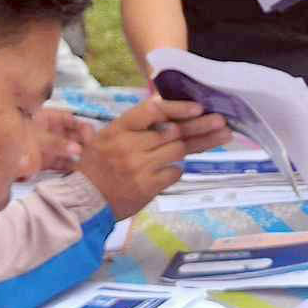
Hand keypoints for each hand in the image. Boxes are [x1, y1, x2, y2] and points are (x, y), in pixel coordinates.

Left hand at [24, 108, 90, 178]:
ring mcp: (45, 147)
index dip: (80, 124)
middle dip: (81, 140)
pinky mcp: (43, 162)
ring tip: (88, 160)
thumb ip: (58, 143)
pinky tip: (77, 168)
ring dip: (76, 154)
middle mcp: (46, 131)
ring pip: (66, 148)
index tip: (90, 134)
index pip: (68, 118)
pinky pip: (59, 162)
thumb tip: (77, 149)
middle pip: (69, 134)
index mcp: (44, 118)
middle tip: (92, 148)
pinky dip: (68, 165)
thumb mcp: (37, 138)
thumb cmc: (13, 140)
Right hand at [76, 96, 229, 218]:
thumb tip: (165, 108)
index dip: (178, 108)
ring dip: (191, 147)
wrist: (85, 199)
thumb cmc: (98, 165)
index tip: (198, 107)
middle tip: (223, 123)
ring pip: (177, 151)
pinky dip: (176, 170)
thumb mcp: (109, 137)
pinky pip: (174, 172)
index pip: (152, 111)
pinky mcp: (147, 186)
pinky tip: (172, 169)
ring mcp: (138, 166)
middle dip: (202, 126)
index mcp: (119, 128)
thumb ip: (136, 124)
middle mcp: (129, 145)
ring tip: (209, 141)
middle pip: (174, 132)